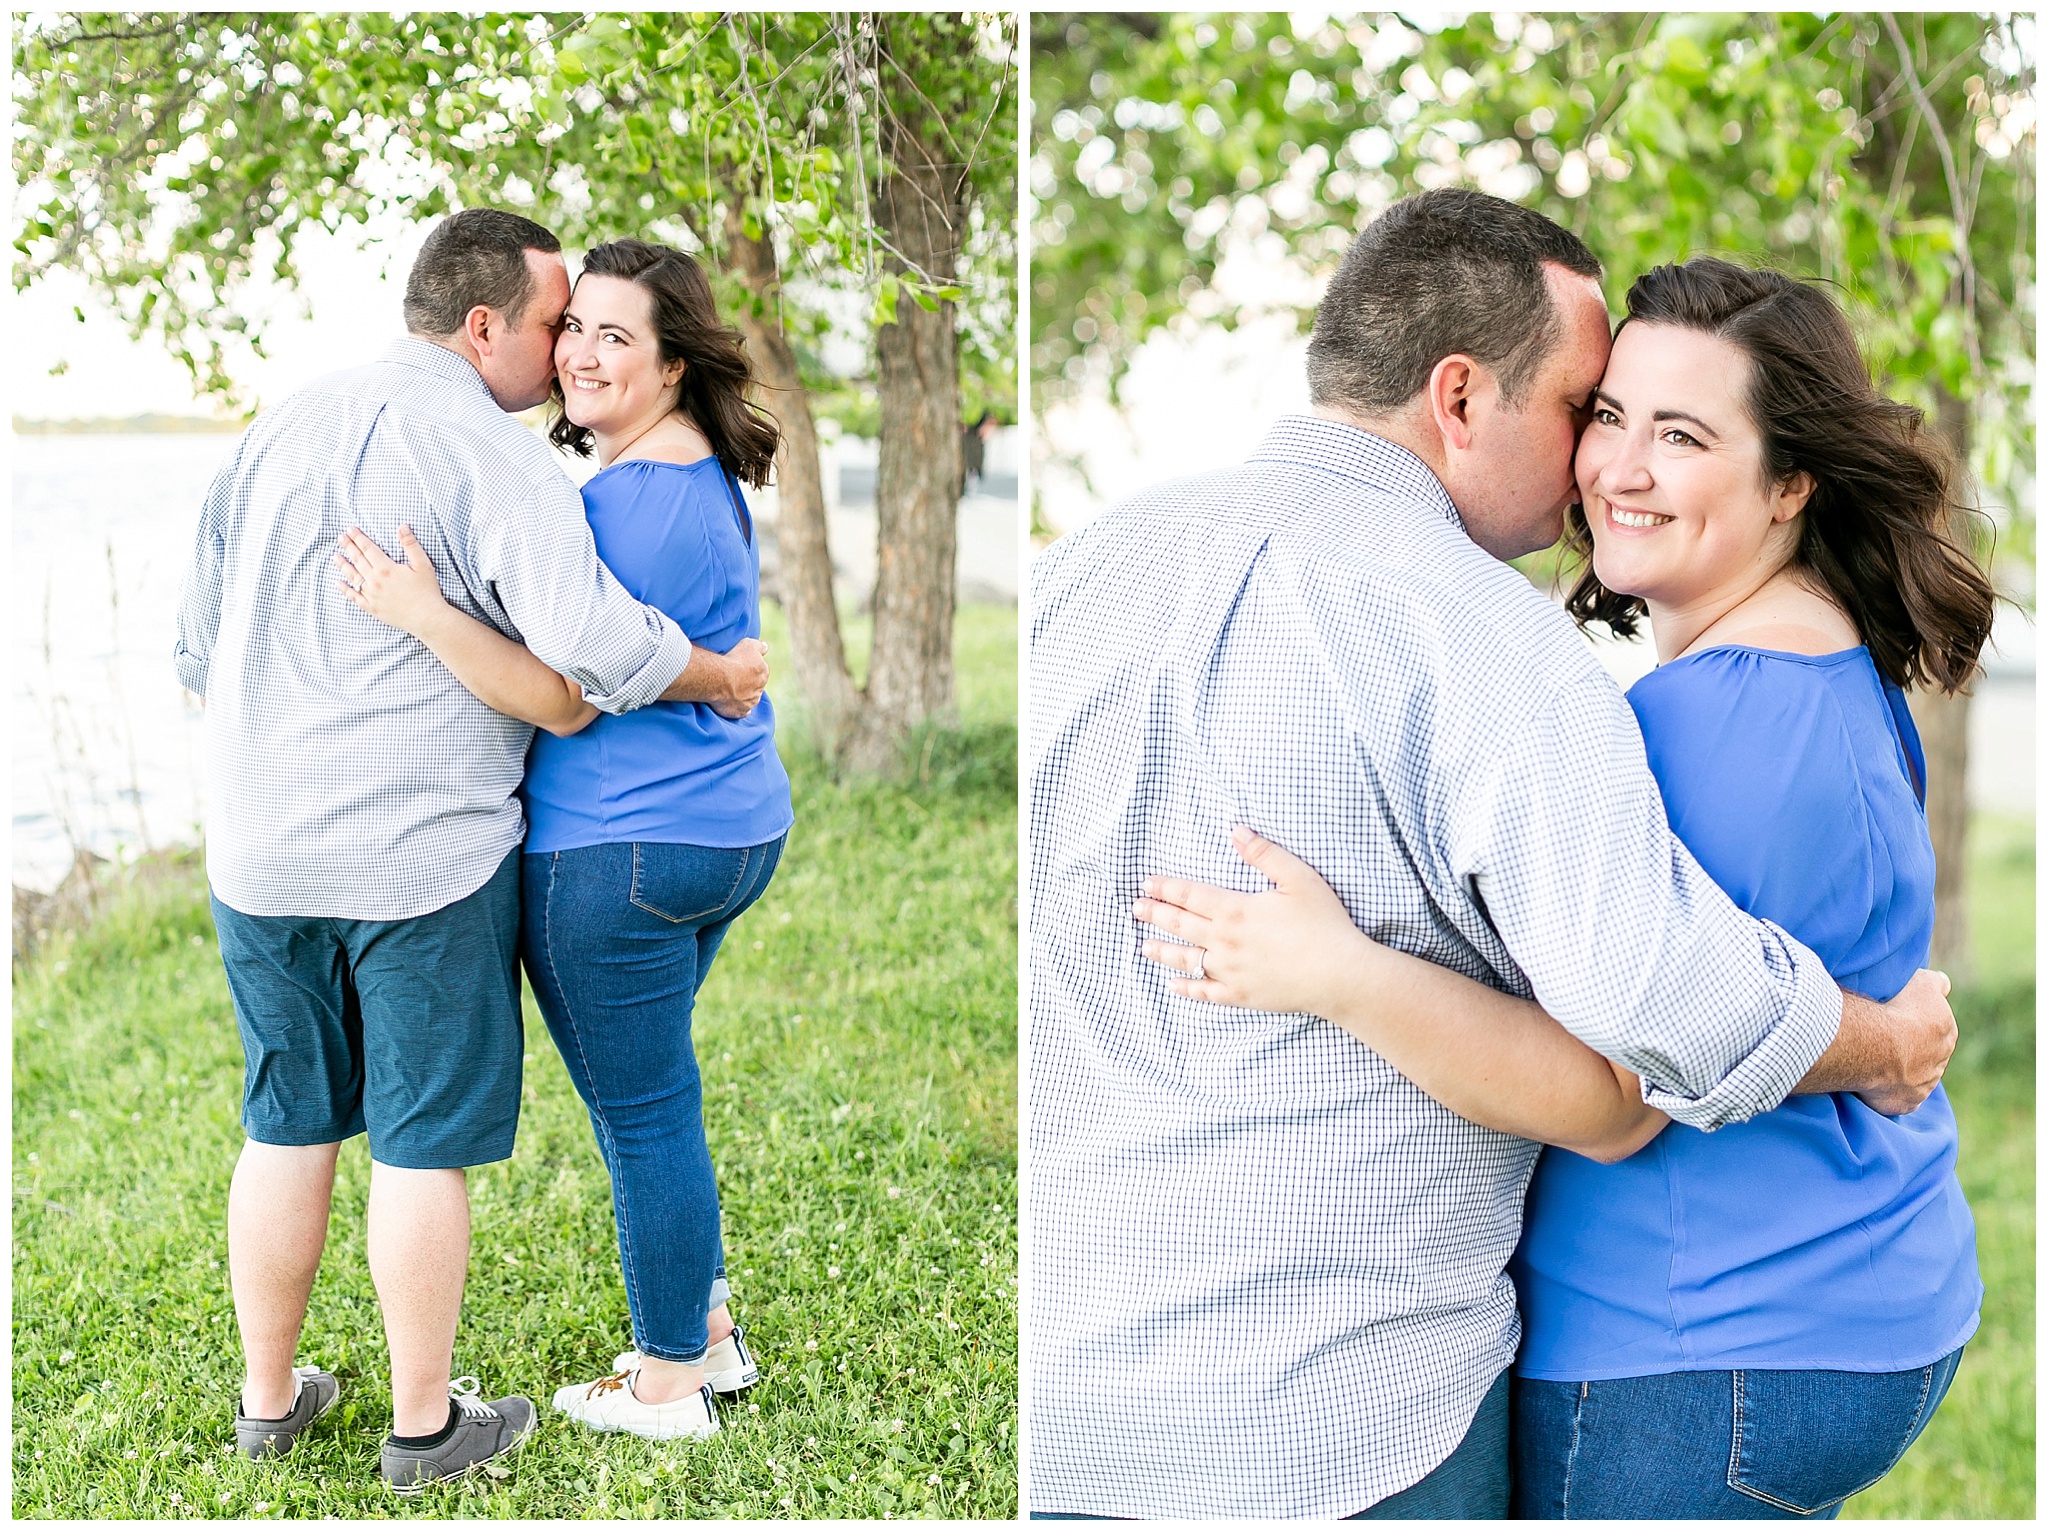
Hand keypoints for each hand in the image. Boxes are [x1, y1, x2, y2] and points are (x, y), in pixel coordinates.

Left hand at [336, 526, 450, 639]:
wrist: (427, 618)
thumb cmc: (427, 591)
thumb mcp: (423, 565)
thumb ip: (411, 545)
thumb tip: (402, 527)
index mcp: (386, 568)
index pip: (368, 548)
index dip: (358, 538)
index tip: (350, 530)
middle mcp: (375, 581)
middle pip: (358, 560)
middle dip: (348, 547)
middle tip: (340, 537)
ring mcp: (371, 595)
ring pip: (353, 577)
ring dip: (343, 565)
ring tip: (335, 556)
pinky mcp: (372, 608)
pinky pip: (354, 597)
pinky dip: (345, 590)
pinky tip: (338, 583)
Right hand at [708, 637, 768, 719]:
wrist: (720, 679)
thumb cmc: (734, 660)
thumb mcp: (749, 645)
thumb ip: (759, 646)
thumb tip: (765, 647)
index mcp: (764, 673)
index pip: (760, 670)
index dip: (750, 668)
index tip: (741, 666)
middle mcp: (759, 689)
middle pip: (755, 686)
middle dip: (748, 683)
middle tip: (734, 678)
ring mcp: (750, 702)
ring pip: (750, 699)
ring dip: (743, 696)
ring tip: (730, 690)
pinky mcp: (740, 712)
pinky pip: (742, 712)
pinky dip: (739, 709)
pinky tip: (734, 704)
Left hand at [1131, 826, 1379, 1013]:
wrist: (1340, 975)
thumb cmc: (1324, 924)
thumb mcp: (1299, 879)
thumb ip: (1264, 854)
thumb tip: (1236, 831)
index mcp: (1235, 910)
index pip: (1190, 895)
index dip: (1166, 887)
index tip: (1146, 883)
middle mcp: (1225, 941)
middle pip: (1181, 924)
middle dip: (1155, 914)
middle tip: (1136, 907)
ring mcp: (1230, 971)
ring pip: (1186, 959)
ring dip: (1163, 950)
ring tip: (1144, 944)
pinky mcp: (1240, 995)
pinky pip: (1205, 993)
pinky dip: (1186, 989)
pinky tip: (1173, 985)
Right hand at [1854, 967, 1955, 1116]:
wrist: (1877, 1044)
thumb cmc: (1897, 1011)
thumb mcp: (1922, 983)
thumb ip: (1936, 983)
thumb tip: (1944, 983)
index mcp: (1947, 1032)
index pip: (1936, 1027)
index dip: (1915, 1022)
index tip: (1897, 1017)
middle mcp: (1940, 1061)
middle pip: (1926, 1054)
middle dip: (1909, 1048)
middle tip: (1882, 1039)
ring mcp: (1924, 1085)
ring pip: (1914, 1077)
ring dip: (1898, 1071)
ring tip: (1872, 1059)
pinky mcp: (1906, 1103)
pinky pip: (1899, 1098)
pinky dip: (1888, 1092)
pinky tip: (1873, 1083)